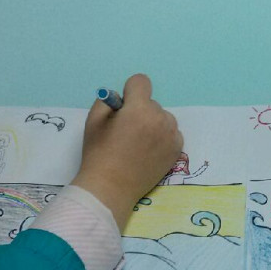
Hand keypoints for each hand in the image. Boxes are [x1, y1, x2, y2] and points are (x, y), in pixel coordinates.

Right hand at [72, 74, 182, 227]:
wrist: (111, 188)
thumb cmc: (99, 154)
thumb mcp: (93, 121)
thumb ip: (108, 101)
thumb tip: (122, 98)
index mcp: (139, 109)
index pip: (141, 81)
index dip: (129, 91)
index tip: (123, 107)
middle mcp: (160, 119)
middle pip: (151, 102)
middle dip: (140, 110)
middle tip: (127, 131)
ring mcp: (172, 135)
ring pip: (163, 117)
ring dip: (153, 123)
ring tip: (139, 142)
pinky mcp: (177, 149)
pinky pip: (171, 132)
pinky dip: (162, 137)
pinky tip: (149, 151)